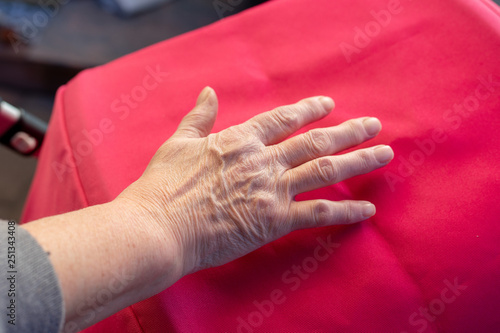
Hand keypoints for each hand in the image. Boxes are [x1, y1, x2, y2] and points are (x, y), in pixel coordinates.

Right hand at [118, 87, 393, 280]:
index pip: (283, 119)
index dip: (309, 110)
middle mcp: (263, 160)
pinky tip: (366, 209)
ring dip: (358, 160)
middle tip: (374, 126)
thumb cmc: (163, 186)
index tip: (329, 104)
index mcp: (240, 140)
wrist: (159, 227)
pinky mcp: (274, 221)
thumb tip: (208, 92)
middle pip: (315, 141)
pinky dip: (345, 211)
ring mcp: (272, 190)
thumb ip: (199, 117)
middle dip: (348, 131)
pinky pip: (319, 213)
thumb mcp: (178, 142)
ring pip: (325, 170)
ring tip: (384, 154)